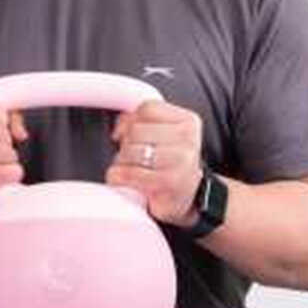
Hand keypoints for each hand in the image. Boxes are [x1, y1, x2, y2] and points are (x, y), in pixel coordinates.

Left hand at [106, 101, 203, 225]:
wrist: (187, 199)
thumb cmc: (172, 166)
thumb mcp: (165, 136)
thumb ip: (144, 121)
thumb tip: (121, 122)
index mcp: (188, 122)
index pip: (148, 108)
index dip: (129, 121)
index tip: (124, 134)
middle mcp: (188, 139)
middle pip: (137, 130)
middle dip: (125, 145)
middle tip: (127, 157)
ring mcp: (182, 161)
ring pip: (132, 150)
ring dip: (120, 161)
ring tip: (126, 168)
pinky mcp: (170, 182)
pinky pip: (132, 172)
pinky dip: (118, 176)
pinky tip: (121, 179)